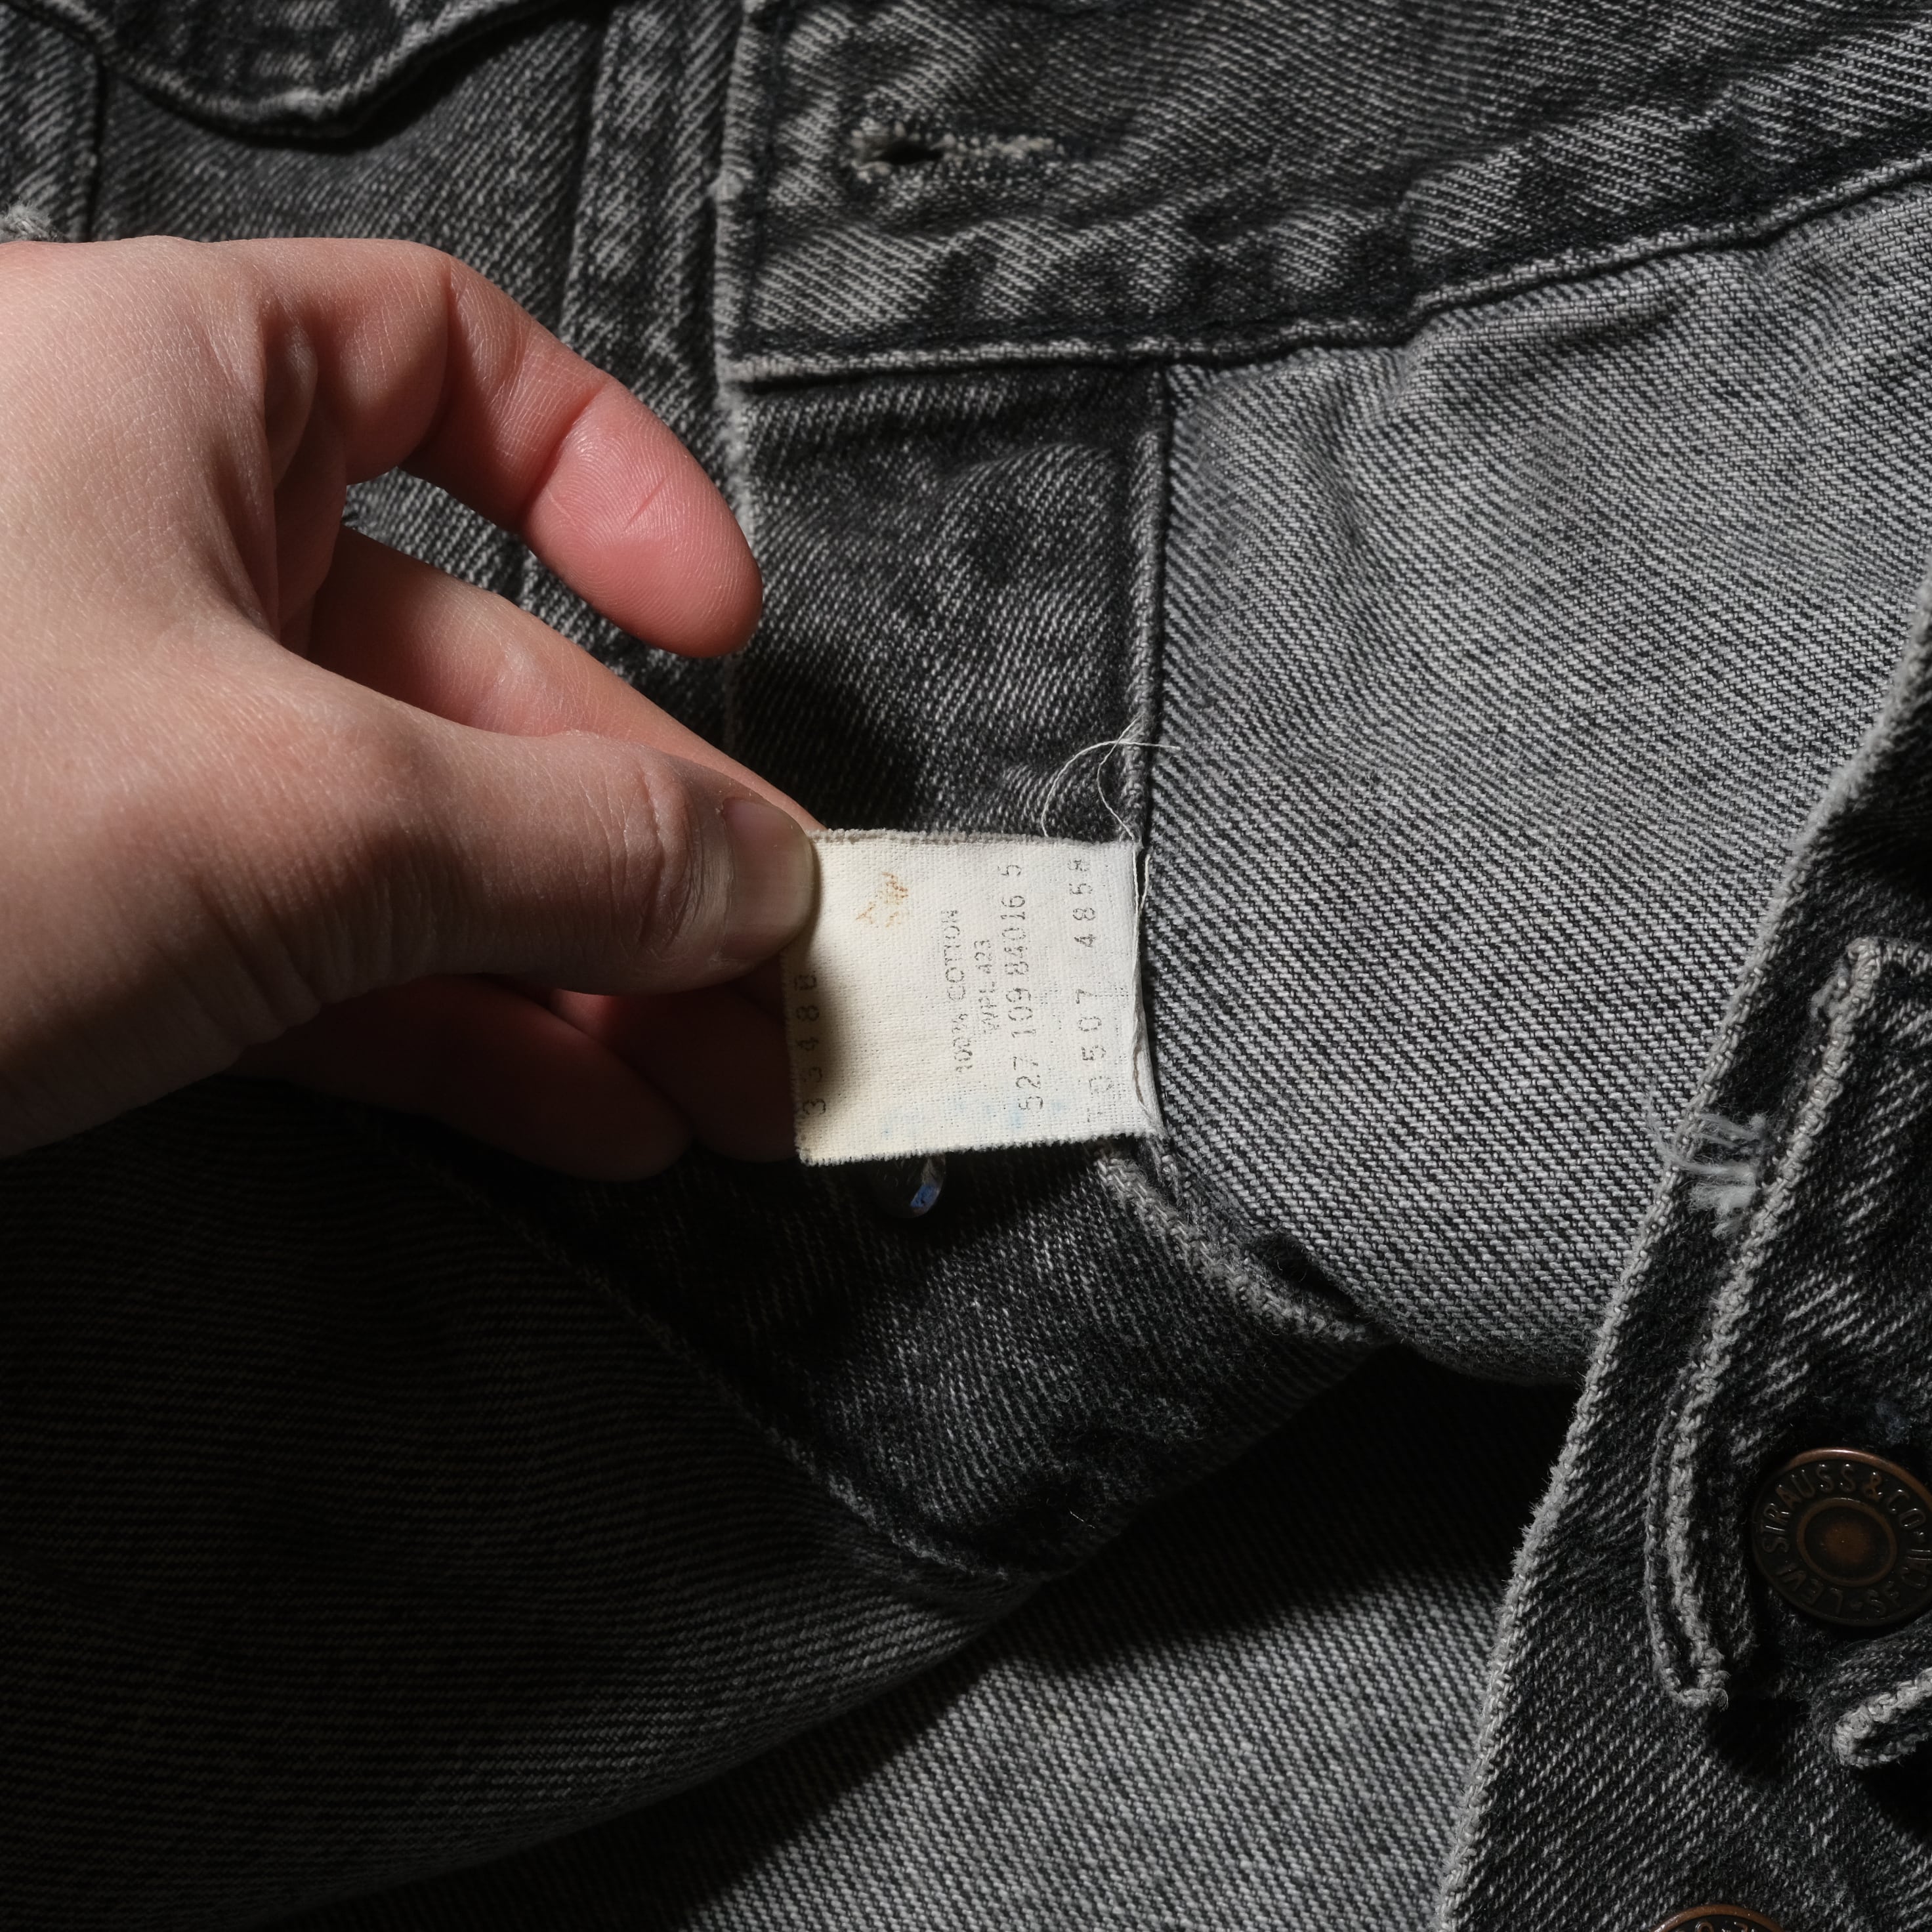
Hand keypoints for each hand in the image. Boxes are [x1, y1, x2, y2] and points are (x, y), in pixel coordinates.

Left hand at [0, 235, 813, 1177]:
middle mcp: (141, 557)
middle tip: (775, 960)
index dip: (615, 487)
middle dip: (646, 839)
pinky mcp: (100, 918)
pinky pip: (333, 956)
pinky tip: (587, 1107)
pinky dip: (469, 1035)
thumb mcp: (301, 806)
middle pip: (475, 673)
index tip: (722, 625)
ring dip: (582, 970)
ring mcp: (123, 754)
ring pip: (415, 841)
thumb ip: (567, 835)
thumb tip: (749, 871)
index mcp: (164, 400)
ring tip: (716, 1075)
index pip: (447, 364)